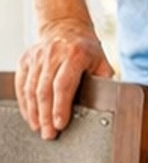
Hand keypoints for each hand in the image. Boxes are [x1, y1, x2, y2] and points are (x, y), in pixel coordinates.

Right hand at [17, 21, 113, 139]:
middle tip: (49, 134)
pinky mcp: (26, 60)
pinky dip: (24, 103)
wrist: (66, 28)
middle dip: (46, 116)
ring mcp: (37, 56)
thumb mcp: (101, 62)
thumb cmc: (87, 50)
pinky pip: (22, 84)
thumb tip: (109, 103)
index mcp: (75, 55)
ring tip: (39, 128)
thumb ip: (103, 81)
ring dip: (34, 112)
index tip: (60, 124)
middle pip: (45, 90)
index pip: (63, 85)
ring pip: (31, 89)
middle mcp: (53, 54)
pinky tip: (30, 116)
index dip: (60, 107)